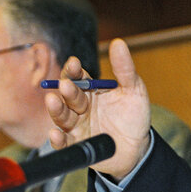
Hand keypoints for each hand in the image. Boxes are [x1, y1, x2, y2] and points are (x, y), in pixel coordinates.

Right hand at [45, 38, 151, 178]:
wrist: (138, 149)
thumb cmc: (134, 117)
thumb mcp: (134, 91)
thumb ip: (125, 69)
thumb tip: (119, 42)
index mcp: (91, 91)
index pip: (78, 77)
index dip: (74, 70)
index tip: (74, 64)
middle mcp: (80, 107)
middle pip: (68, 96)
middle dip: (67, 90)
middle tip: (65, 85)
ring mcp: (76, 126)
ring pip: (62, 117)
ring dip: (56, 109)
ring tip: (53, 100)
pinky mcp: (77, 146)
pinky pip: (64, 143)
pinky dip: (58, 139)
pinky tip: (55, 133)